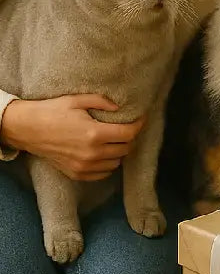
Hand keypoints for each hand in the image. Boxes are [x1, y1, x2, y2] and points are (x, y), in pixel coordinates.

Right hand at [1, 95, 144, 180]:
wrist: (26, 129)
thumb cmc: (51, 111)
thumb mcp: (77, 100)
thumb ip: (102, 102)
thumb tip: (121, 108)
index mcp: (94, 134)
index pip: (129, 134)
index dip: (138, 125)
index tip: (140, 119)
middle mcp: (91, 153)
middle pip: (125, 148)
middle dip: (130, 137)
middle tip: (126, 128)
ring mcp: (83, 166)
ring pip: (116, 163)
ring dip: (119, 152)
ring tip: (115, 141)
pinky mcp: (76, 173)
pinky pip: (102, 174)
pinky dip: (108, 165)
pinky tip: (104, 154)